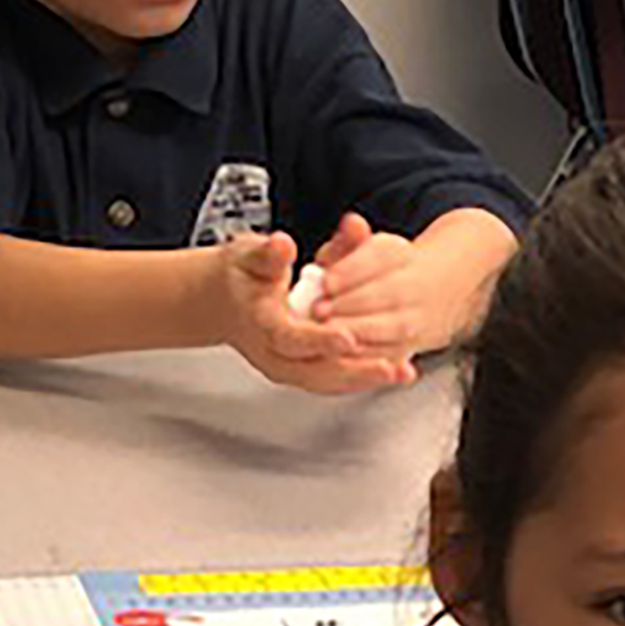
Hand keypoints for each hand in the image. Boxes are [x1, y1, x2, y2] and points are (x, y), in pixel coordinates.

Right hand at [213, 227, 410, 394]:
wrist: (222, 302)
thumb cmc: (240, 275)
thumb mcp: (249, 255)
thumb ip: (269, 252)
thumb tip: (282, 245)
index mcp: (260, 325)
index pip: (291, 338)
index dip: (319, 340)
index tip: (347, 338)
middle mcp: (273, 354)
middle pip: (316, 371)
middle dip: (355, 371)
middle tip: (390, 368)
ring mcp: (288, 368)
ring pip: (329, 380)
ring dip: (366, 379)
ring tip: (402, 373)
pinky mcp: (302, 371)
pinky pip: (335, 378)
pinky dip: (364, 376)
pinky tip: (394, 371)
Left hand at [303, 212, 464, 361]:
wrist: (438, 290)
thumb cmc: (388, 269)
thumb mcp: (370, 247)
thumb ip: (351, 240)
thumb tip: (352, 223)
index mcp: (399, 256)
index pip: (377, 259)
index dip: (350, 272)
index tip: (325, 282)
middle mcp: (413, 287)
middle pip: (385, 295)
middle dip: (349, 306)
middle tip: (319, 312)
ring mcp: (416, 321)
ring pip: (389, 329)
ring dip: (357, 333)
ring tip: (328, 335)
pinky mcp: (411, 348)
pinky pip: (388, 355)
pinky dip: (366, 358)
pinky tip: (341, 356)